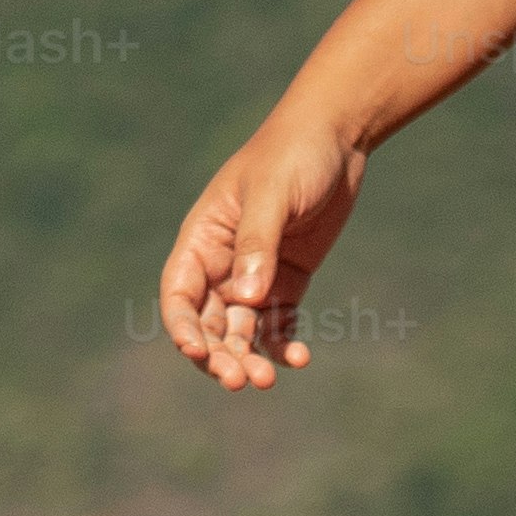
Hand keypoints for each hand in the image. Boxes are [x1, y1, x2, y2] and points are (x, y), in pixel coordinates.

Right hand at [158, 109, 363, 389]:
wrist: (335, 136)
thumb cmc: (293, 153)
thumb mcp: (273, 193)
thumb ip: (258, 243)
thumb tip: (248, 299)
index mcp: (203, 236)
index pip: (180, 293)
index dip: (182, 327)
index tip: (198, 354)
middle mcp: (222, 261)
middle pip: (209, 322)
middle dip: (219, 354)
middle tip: (242, 379)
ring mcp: (255, 273)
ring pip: (241, 330)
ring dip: (248, 356)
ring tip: (268, 379)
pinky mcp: (288, 280)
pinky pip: (277, 323)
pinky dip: (283, 344)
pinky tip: (300, 358)